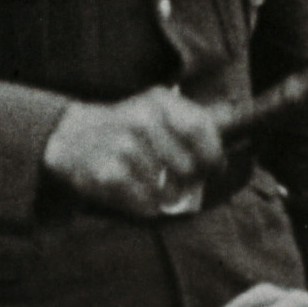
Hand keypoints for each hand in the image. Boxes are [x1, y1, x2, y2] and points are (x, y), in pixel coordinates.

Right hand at [42, 86, 224, 216]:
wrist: (71, 136)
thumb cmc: (129, 126)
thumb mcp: (160, 109)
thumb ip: (197, 119)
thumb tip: (236, 120)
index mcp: (160, 102)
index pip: (202, 130)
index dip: (214, 154)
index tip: (215, 168)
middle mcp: (142, 120)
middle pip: (189, 165)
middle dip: (192, 179)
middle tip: (184, 179)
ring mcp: (123, 146)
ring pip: (168, 188)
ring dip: (167, 193)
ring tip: (154, 181)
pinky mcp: (107, 173)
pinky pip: (144, 202)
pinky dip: (146, 204)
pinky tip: (136, 190)